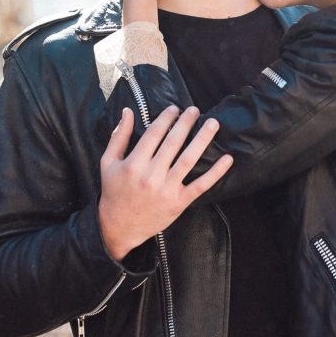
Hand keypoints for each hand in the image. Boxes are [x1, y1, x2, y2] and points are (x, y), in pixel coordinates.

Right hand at [98, 104, 232, 260]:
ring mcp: (167, 189)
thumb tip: (128, 111)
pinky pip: (201, 185)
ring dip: (203, 139)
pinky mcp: (179, 202)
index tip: (174, 108)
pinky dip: (216, 172)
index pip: (154, 133)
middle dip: (186, 123)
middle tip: (195, 110)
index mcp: (134, 164)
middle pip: (173, 142)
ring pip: (189, 160)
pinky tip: (227, 158)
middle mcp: (151, 175)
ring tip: (213, 123)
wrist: (119, 228)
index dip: (166, 118)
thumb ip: (119, 136)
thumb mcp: (108, 162)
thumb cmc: (114, 191)